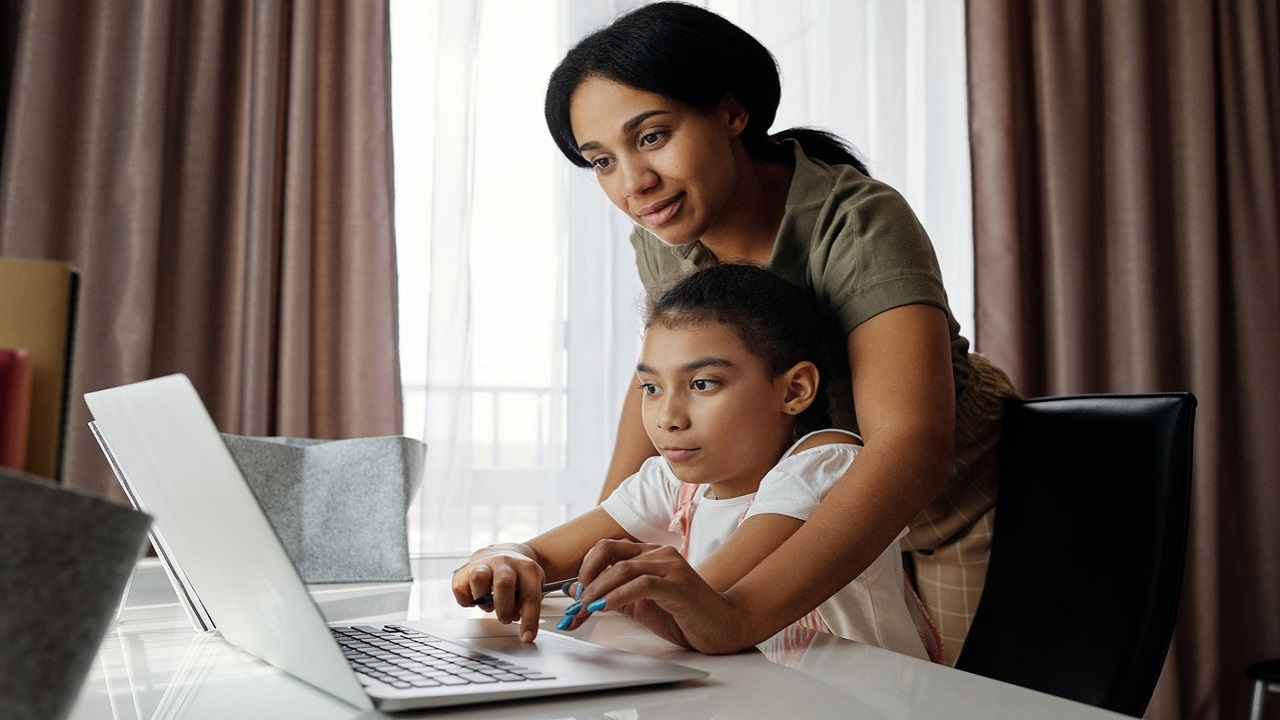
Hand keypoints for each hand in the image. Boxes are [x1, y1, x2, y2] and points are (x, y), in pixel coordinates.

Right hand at [450, 545, 545, 641]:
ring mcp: (484, 564)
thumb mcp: (532, 586)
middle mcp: (505, 562)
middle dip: (504, 609)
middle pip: (503, 583)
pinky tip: (475, 600)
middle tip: (506, 618)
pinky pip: (459, 587)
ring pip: (479, 578)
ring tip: (489, 605)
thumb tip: (517, 621)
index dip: (529, 619)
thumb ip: (526, 604)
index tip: (527, 637)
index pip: (530, 595)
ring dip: (483, 601)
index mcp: (526, 568)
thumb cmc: (519, 576)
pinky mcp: (464, 570)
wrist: (505, 553)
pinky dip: (466, 600)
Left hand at [559, 539, 746, 653]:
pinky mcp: (678, 585)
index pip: (607, 548)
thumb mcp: (640, 606)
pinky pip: (641, 584)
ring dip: (597, 591)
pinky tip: (605, 608)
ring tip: (585, 611)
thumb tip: (576, 591)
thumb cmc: (685, 616)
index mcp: (650, 555)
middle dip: (585, 578)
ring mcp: (671, 567)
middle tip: (576, 605)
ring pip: (622, 568)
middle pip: (609, 552)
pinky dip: (617, 596)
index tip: (575, 596)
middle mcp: (660, 554)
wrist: (724, 627)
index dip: (585, 569)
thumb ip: (612, 595)